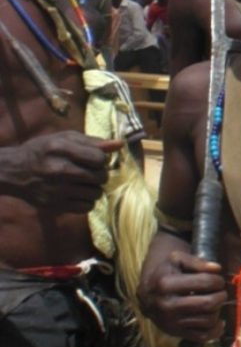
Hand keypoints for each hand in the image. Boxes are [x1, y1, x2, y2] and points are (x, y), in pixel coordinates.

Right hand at [0, 131, 122, 213]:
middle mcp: (59, 169)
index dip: (101, 159)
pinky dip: (87, 201)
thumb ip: (93, 142)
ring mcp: (57, 189)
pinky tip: (78, 194)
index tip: (94, 159)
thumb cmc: (44, 151)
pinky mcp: (55, 205)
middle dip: (100, 174)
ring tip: (84, 183)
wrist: (15, 171)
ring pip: (96, 193)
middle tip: (90, 172)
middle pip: (100, 176)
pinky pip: (87, 207)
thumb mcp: (64, 139)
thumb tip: (120, 144)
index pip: (99, 158)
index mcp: (62, 148)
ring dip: (94, 188)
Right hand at [138, 249, 225, 341]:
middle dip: (221, 296)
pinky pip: (203, 337)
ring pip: (208, 321)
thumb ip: (197, 262)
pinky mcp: (176, 333)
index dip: (218, 280)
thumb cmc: (166, 273)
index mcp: (166, 284)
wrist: (148, 293)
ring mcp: (171, 322)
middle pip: (209, 304)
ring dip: (218, 310)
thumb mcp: (177, 259)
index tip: (218, 280)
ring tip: (215, 302)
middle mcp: (167, 306)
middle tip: (220, 292)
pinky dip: (216, 331)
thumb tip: (217, 268)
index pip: (205, 283)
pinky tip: (219, 321)